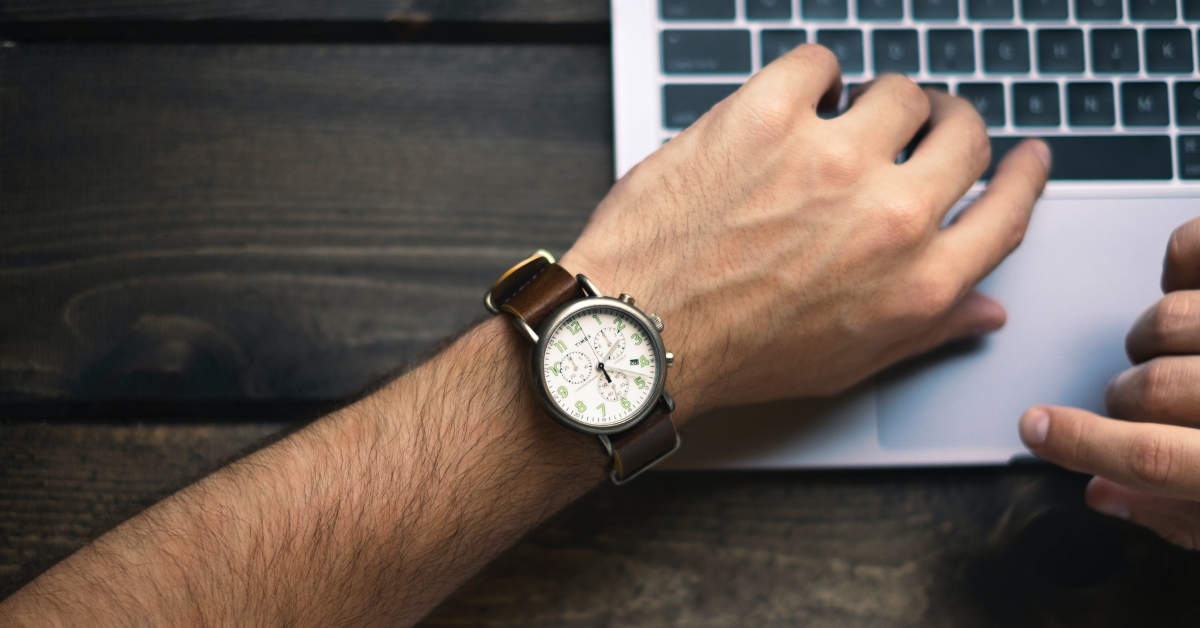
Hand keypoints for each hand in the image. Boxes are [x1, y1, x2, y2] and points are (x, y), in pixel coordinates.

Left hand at [560, 45, 1050, 418]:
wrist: (639, 334)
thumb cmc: (733, 354)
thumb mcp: (847, 363)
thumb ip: (926, 330)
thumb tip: (984, 307)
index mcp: (918, 281)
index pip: (1008, 209)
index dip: (1023, 175)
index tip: (1024, 156)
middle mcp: (888, 217)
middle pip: (964, 135)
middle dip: (951, 125)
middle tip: (925, 126)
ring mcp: (829, 159)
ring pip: (898, 91)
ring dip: (877, 102)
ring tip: (843, 121)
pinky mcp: (766, 118)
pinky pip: (818, 63)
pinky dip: (811, 77)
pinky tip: (793, 102)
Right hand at [1020, 217, 1199, 549]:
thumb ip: (1187, 515)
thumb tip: (1105, 493)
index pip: (1153, 457)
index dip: (1080, 445)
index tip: (1036, 430)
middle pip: (1148, 389)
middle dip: (1126, 400)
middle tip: (1142, 402)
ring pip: (1166, 320)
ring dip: (1155, 337)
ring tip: (1184, 348)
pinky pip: (1191, 246)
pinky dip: (1178, 262)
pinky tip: (1191, 288)